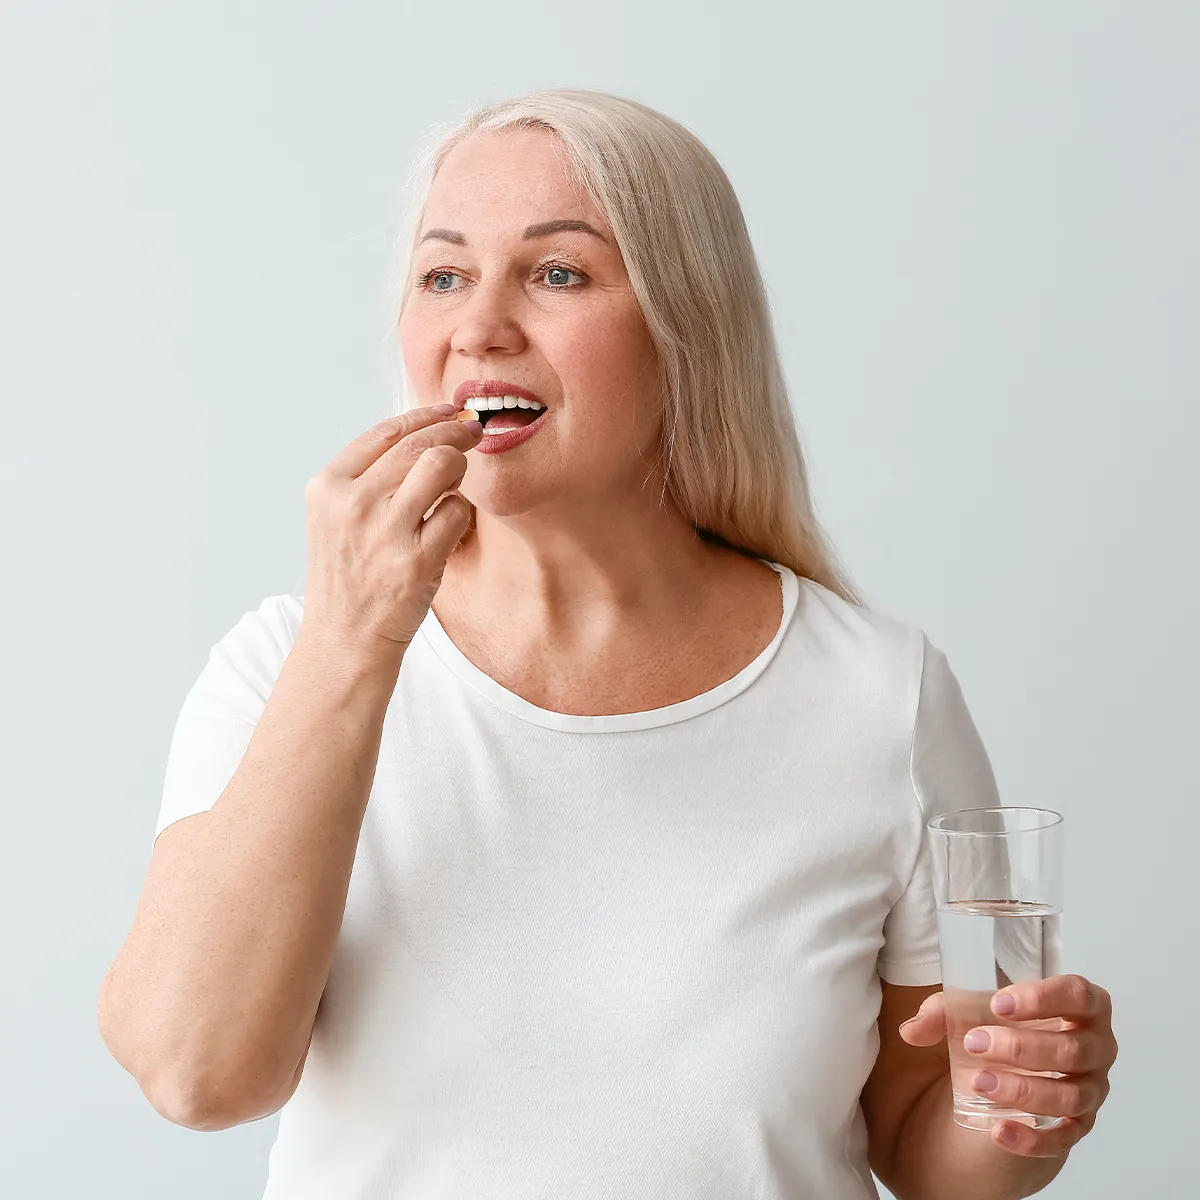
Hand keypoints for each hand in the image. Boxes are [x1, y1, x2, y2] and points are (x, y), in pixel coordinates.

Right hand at [300, 404, 482, 658]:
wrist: (344, 638)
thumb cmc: (349, 576)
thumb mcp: (336, 518)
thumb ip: (368, 477)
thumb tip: (423, 430)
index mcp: (329, 488)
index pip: (385, 433)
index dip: (424, 416)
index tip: (447, 410)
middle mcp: (353, 505)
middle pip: (418, 444)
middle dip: (454, 431)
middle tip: (473, 431)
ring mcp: (385, 533)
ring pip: (442, 467)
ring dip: (460, 467)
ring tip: (457, 481)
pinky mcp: (417, 561)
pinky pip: (458, 512)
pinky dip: (461, 513)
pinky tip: (451, 525)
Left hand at [899, 974, 1116, 1156]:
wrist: (1015, 1067)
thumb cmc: (1003, 1025)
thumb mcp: (972, 1010)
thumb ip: (942, 1012)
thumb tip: (911, 1030)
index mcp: (1081, 1006)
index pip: (1079, 995)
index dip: (1044, 998)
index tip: (999, 1003)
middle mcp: (1095, 1048)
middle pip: (1073, 1049)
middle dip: (1022, 1048)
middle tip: (974, 1043)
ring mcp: (1090, 1090)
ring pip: (1070, 1096)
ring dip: (1023, 1090)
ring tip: (978, 1083)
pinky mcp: (1078, 1127)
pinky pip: (1063, 1139)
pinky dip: (1033, 1139)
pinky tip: (999, 1132)